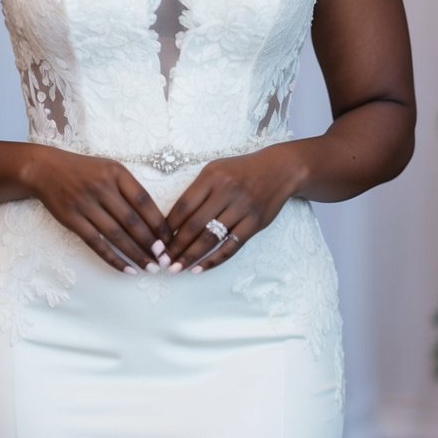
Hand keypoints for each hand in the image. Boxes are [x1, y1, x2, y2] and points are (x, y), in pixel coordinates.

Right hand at [20, 145, 172, 274]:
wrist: (46, 169)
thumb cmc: (84, 170)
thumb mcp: (109, 169)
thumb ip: (129, 189)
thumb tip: (155, 220)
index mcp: (116, 173)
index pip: (144, 201)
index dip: (158, 223)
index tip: (169, 240)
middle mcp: (102, 187)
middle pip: (132, 221)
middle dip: (150, 244)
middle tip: (164, 260)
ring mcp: (85, 204)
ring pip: (116, 235)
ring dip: (135, 254)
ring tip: (150, 268)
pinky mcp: (72, 219)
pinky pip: (96, 243)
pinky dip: (113, 259)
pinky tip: (127, 269)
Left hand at [166, 147, 302, 273]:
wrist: (279, 170)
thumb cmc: (240, 171)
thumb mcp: (215, 170)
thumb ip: (197, 191)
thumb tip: (173, 222)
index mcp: (212, 177)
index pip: (184, 205)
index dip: (169, 226)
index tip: (157, 241)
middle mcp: (227, 192)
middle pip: (195, 225)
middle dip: (176, 246)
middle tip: (163, 261)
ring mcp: (242, 208)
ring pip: (211, 238)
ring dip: (191, 256)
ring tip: (177, 268)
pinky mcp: (255, 223)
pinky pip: (231, 246)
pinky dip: (214, 260)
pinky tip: (199, 268)